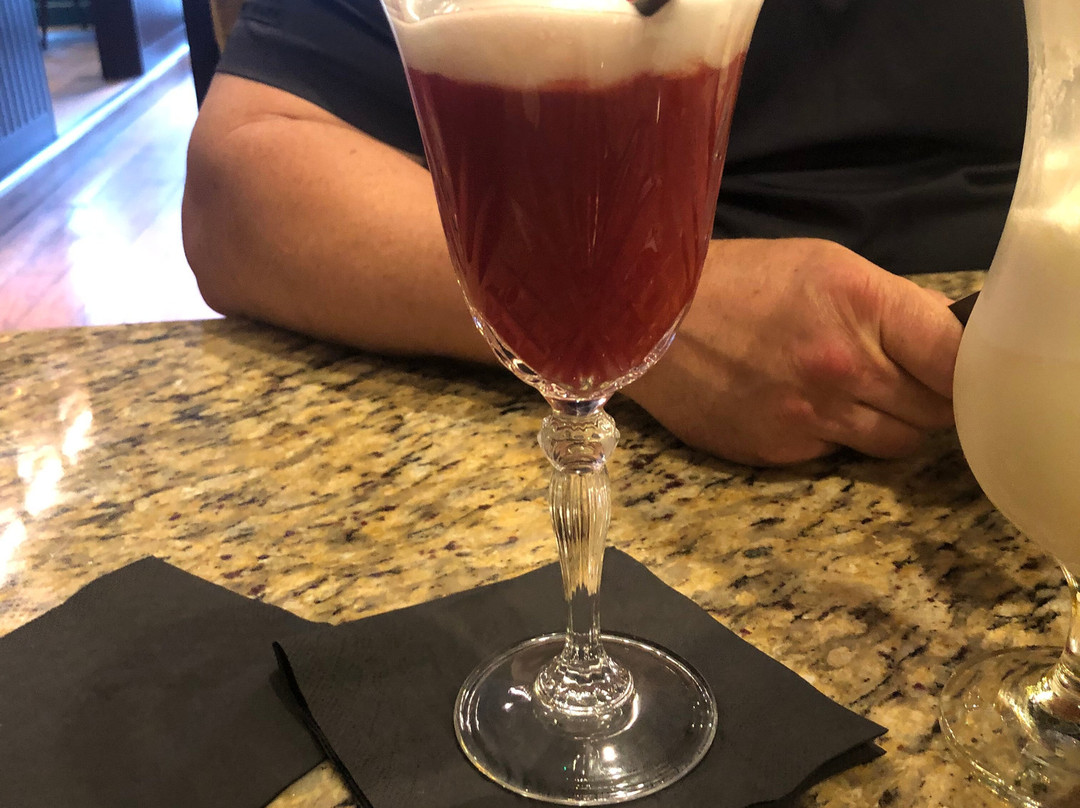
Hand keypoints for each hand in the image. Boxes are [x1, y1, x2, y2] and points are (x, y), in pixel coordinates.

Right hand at [626, 238, 963, 465]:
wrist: (651, 319)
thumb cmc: (739, 280)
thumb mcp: (825, 264)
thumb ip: (891, 304)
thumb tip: (943, 339)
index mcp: (862, 307)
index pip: (957, 359)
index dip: (973, 370)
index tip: (968, 371)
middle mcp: (843, 369)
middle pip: (935, 412)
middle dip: (933, 399)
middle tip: (911, 381)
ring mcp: (810, 417)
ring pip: (896, 444)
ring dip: (893, 424)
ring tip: (861, 396)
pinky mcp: (779, 452)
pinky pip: (838, 455)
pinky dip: (837, 437)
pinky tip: (806, 407)